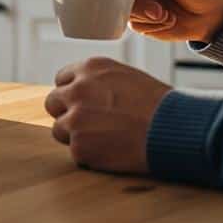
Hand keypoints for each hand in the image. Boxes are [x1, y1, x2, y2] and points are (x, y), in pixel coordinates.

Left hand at [44, 58, 171, 173]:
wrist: (170, 128)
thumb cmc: (156, 103)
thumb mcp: (125, 76)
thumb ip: (98, 81)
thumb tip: (82, 90)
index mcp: (89, 68)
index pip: (62, 79)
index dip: (72, 92)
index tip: (83, 103)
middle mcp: (77, 90)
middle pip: (52, 102)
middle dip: (66, 112)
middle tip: (88, 123)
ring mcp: (75, 119)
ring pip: (59, 129)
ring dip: (76, 135)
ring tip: (104, 138)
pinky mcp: (79, 146)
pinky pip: (75, 152)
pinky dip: (90, 155)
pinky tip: (111, 150)